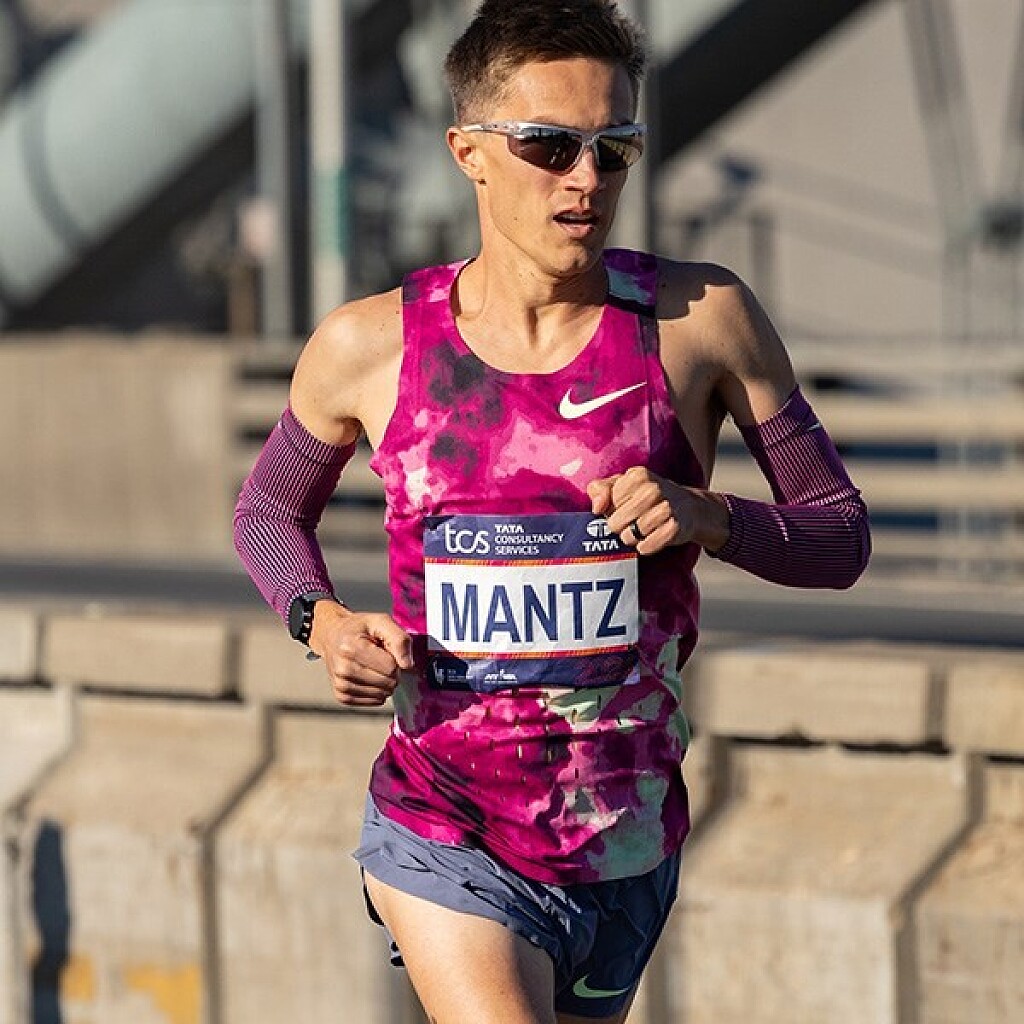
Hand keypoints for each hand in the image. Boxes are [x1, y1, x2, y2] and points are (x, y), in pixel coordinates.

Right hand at [308, 602, 413, 706]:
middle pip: (388, 683)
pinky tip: (368, 676)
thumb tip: (408, 665)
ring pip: (383, 694)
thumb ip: (399, 640)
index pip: (391, 667)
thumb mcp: (381, 622)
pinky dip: (378, 690)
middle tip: (380, 657)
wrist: (332, 636)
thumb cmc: (358, 629)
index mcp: (351, 648)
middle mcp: (343, 669)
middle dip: (392, 671)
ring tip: (373, 665)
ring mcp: (341, 685)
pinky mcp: (342, 696)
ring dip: (385, 681)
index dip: (395, 658)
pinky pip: (376, 701)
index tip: (385, 649)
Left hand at [587, 466, 728, 554]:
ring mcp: (666, 508)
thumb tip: (597, 507)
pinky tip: (652, 537)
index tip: (624, 506)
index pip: (607, 504)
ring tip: (642, 529)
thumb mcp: (621, 485)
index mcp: (637, 475)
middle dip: (620, 527)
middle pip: (614, 523)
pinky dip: (645, 547)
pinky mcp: (675, 527)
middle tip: (632, 521)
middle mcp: (653, 489)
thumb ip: (599, 489)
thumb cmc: (646, 496)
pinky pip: (646, 547)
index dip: (612, 510)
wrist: (687, 506)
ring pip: (629, 536)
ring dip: (633, 538)